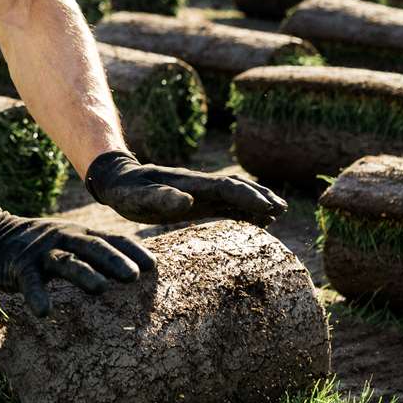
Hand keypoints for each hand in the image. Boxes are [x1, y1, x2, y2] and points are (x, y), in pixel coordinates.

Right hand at [0, 202, 154, 316]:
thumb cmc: (37, 247)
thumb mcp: (67, 245)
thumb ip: (92, 256)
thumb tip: (128, 274)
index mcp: (78, 233)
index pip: (111, 239)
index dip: (132, 251)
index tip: (153, 267)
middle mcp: (63, 237)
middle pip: (92, 247)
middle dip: (114, 261)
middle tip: (134, 277)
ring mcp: (40, 251)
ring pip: (65, 261)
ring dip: (82, 274)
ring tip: (99, 289)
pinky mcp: (18, 265)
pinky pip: (29, 282)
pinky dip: (37, 296)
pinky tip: (44, 312)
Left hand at [85, 151, 285, 225]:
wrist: (119, 181)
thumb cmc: (126, 191)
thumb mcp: (137, 197)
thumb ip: (160, 199)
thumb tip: (186, 201)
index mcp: (190, 184)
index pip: (226, 187)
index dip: (249, 196)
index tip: (269, 206)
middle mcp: (199, 186)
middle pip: (237, 188)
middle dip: (260, 197)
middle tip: (283, 209)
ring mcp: (199, 193)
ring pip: (235, 194)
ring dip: (257, 202)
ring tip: (279, 213)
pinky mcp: (196, 202)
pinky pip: (225, 205)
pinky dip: (244, 211)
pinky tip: (257, 221)